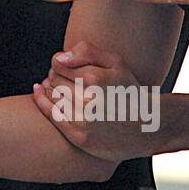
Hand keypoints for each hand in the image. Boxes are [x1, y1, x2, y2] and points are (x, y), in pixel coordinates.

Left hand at [30, 40, 153, 161]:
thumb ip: (87, 52)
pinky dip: (42, 102)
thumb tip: (59, 57)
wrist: (148, 126)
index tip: (65, 66)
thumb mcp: (116, 62)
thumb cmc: (129, 90)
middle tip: (63, 77)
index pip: (58, 64)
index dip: (59, 63)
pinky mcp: (80, 137)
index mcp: (95, 79)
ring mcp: (83, 120)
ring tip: (60, 86)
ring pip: (52, 96)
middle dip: (55, 75)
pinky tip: (39, 92)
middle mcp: (87, 100)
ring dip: (50, 88)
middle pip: (54, 80)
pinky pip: (52, 115)